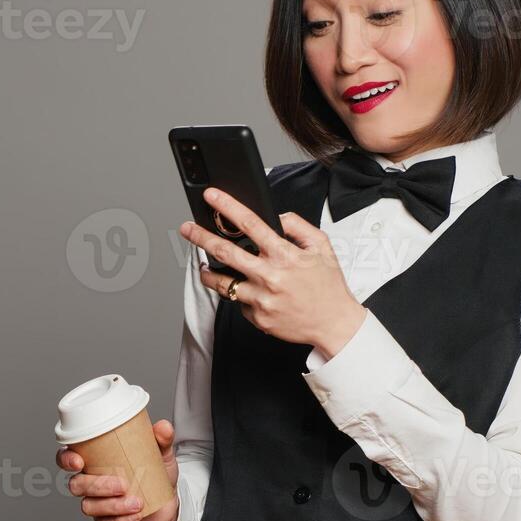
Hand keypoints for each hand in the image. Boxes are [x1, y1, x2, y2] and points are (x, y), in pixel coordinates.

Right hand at [57, 419, 179, 520]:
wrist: (168, 501)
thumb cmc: (155, 473)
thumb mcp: (160, 454)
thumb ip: (161, 440)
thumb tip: (163, 427)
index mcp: (93, 461)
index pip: (66, 458)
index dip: (66, 459)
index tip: (78, 461)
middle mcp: (89, 483)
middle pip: (76, 485)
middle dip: (97, 485)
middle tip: (123, 484)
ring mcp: (97, 504)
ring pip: (89, 506)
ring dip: (112, 505)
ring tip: (137, 502)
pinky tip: (135, 516)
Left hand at [181, 187, 366, 357]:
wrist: (334, 324)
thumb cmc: (328, 285)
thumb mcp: (321, 246)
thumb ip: (298, 226)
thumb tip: (276, 217)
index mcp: (285, 255)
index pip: (250, 224)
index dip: (228, 207)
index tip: (212, 196)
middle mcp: (270, 276)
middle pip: (224, 252)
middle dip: (200, 237)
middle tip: (186, 229)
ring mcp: (261, 299)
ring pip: (222, 283)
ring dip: (207, 273)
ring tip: (202, 266)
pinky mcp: (258, 318)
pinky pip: (240, 302)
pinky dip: (242, 295)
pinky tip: (252, 292)